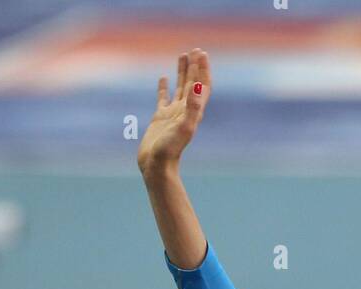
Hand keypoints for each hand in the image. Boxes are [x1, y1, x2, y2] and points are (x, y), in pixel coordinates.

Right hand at [138, 49, 211, 174]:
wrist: (156, 166)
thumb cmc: (170, 150)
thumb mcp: (183, 128)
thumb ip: (193, 108)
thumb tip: (199, 87)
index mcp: (193, 112)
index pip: (202, 86)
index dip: (203, 70)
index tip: (201, 53)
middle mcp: (185, 111)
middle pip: (193, 84)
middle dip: (195, 67)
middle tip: (195, 49)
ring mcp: (172, 114)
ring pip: (179, 88)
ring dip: (182, 72)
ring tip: (182, 55)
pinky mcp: (160, 118)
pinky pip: (163, 98)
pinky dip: (164, 86)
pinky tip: (163, 77)